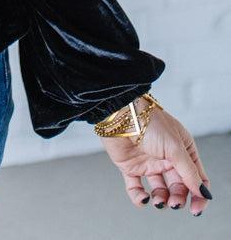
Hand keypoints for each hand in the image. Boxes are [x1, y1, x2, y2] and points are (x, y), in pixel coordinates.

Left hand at [100, 97, 211, 215]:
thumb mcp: (175, 148)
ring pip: (159, 190)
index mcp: (182, 150)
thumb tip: (203, 193)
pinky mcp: (131, 167)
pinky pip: (136, 188)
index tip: (196, 209)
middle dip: (178, 198)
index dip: (199, 194)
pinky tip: (143, 199)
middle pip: (178, 186)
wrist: (120, 114)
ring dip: (161, 200)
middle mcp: (166, 157)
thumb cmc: (149, 123)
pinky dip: (139, 198)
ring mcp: (149, 162)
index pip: (196, 177)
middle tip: (174, 204)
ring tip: (158, 201)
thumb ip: (189, 172)